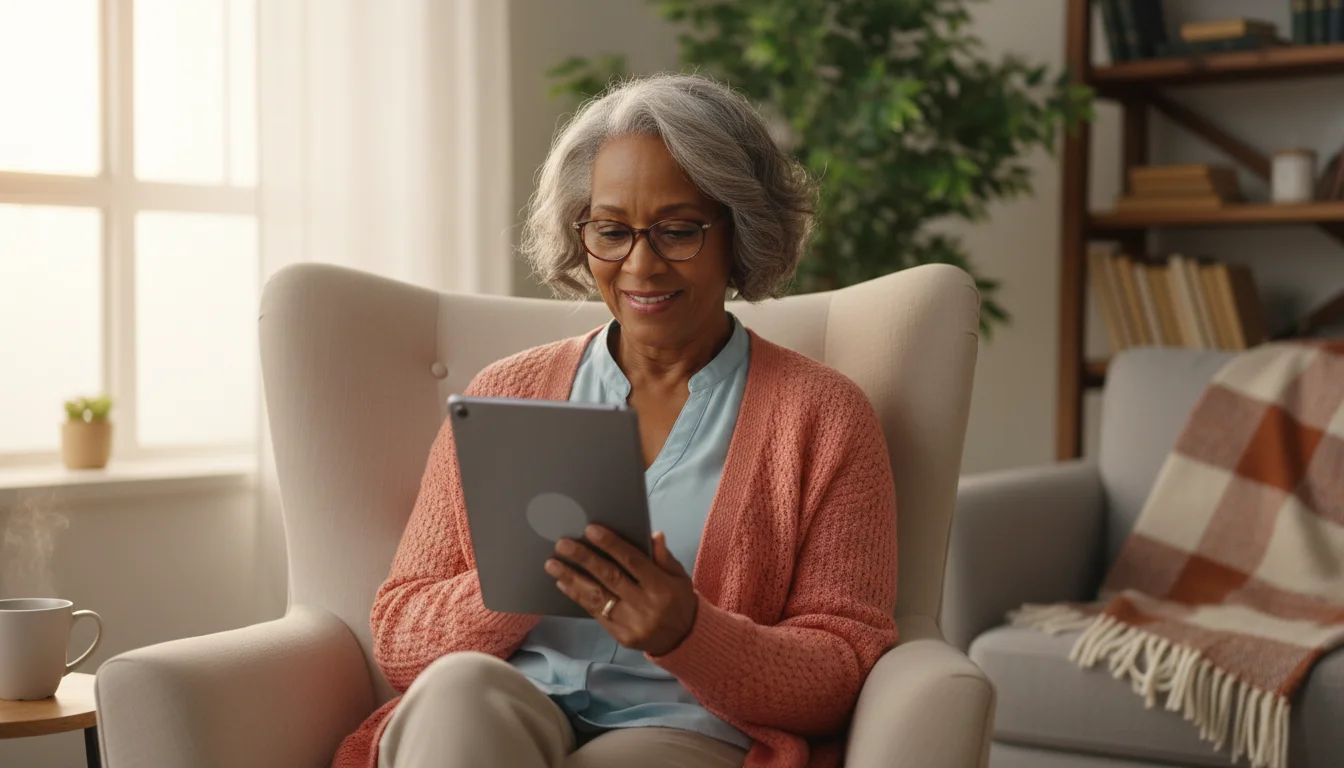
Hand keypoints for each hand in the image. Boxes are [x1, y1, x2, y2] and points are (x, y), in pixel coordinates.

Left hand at [546, 525, 697, 656]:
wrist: (683, 640)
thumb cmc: (680, 601)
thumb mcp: (680, 577)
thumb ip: (664, 557)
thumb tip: (654, 535)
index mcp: (662, 587)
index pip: (633, 562)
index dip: (612, 545)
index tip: (591, 530)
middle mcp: (646, 606)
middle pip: (610, 578)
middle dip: (584, 559)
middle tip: (563, 544)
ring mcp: (632, 623)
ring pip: (598, 597)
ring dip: (572, 578)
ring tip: (552, 564)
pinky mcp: (620, 636)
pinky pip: (595, 613)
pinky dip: (578, 597)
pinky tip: (563, 583)